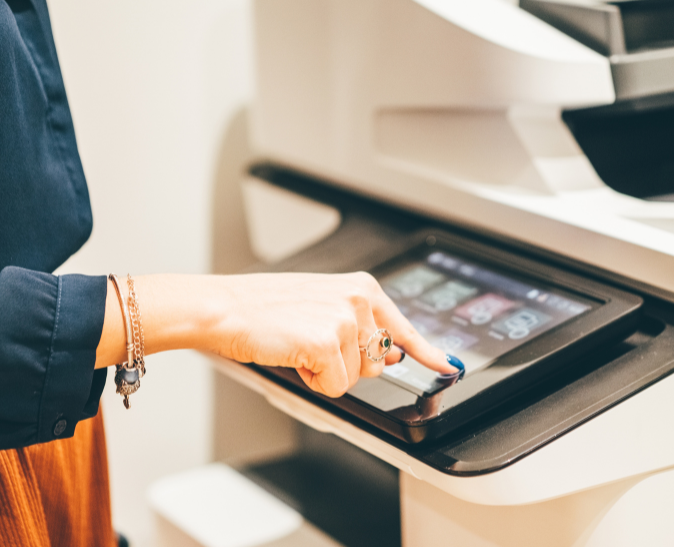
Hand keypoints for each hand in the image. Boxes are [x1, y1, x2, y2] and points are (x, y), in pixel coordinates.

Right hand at [97, 272, 458, 397]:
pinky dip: (313, 381)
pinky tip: (293, 355)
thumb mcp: (319, 306)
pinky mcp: (329, 342)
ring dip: (325, 372)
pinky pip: (335, 387)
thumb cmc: (263, 310)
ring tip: (296, 345)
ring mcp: (346, 319)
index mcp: (360, 287)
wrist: (225, 308)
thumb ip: (358, 328)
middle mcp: (359, 298)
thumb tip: (390, 356)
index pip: (402, 326)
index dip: (427, 351)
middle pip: (375, 362)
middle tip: (309, 344)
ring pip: (355, 378)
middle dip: (345, 364)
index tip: (447, 364)